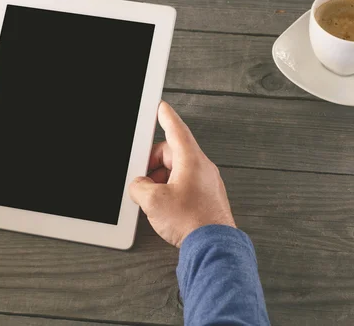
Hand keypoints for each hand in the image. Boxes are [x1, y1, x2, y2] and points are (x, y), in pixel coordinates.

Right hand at [129, 101, 235, 247]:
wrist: (214, 245)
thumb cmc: (192, 222)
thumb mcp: (153, 201)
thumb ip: (140, 187)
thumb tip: (139, 187)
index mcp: (191, 161)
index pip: (177, 130)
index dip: (166, 117)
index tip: (161, 107)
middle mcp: (202, 168)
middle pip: (172, 153)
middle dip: (153, 162)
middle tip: (141, 175)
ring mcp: (206, 183)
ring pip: (177, 170)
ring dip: (160, 178)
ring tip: (151, 196)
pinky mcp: (206, 198)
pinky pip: (184, 184)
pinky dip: (171, 189)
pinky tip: (163, 205)